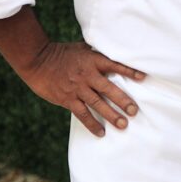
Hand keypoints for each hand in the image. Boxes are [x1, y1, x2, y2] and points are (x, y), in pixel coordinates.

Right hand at [19, 41, 145, 136]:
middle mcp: (87, 75)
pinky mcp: (67, 99)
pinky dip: (92, 124)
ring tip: (123, 125)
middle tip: (134, 111)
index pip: (115, 65)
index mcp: (92, 60)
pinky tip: (101, 133)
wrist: (37, 60)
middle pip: (109, 89)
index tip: (143, 78)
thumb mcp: (81, 48)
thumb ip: (97, 54)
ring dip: (111, 115)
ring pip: (97, 104)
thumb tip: (114, 54)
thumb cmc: (61, 53)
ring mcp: (77, 88)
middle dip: (123, 101)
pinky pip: (82, 114)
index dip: (129, 71)